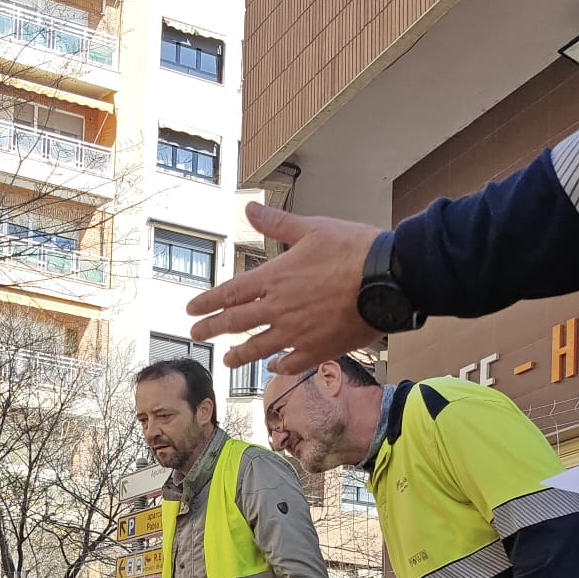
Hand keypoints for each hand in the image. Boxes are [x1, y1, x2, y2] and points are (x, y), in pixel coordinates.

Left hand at [186, 202, 380, 373]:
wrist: (387, 279)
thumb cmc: (353, 249)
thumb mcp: (312, 228)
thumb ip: (277, 223)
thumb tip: (249, 209)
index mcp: (274, 278)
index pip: (229, 294)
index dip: (207, 303)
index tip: (190, 310)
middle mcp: (278, 309)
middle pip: (235, 324)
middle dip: (212, 330)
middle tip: (196, 336)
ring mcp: (297, 334)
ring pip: (259, 349)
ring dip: (240, 355)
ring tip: (227, 359)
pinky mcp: (318, 350)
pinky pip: (292, 363)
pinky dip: (279, 366)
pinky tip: (274, 368)